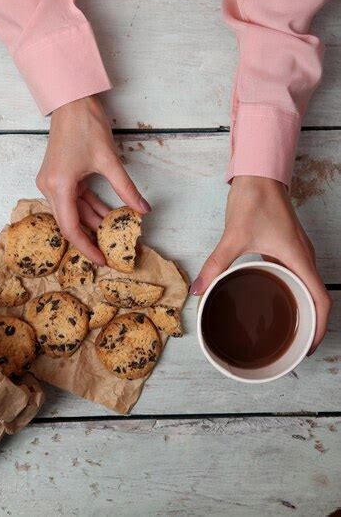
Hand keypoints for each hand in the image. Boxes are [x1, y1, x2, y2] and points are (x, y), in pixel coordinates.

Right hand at [36, 96, 150, 264]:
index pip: (71, 228)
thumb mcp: (109, 161)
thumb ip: (126, 189)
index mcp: (58, 186)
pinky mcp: (58, 176)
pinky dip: (89, 206)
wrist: (72, 102)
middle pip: (70, 222)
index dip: (86, 247)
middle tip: (110, 251)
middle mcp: (49, 187)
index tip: (102, 260)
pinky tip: (107, 214)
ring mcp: (52, 181)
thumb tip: (142, 210)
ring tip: (113, 233)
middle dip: (90, 237)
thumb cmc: (86, 126)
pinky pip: (74, 198)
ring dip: (92, 220)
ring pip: (73, 210)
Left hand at [190, 175, 331, 353]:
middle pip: (318, 298)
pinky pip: (297, 275)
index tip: (309, 347)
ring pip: (308, 287)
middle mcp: (304, 257)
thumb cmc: (254, 200)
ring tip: (286, 329)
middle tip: (293, 346)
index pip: (322, 300)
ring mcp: (298, 252)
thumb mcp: (233, 237)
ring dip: (302, 308)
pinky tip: (273, 297)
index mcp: (299, 258)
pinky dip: (292, 291)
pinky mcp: (289, 247)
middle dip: (311, 325)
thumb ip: (215, 265)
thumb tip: (199, 290)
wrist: (259, 174)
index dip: (320, 328)